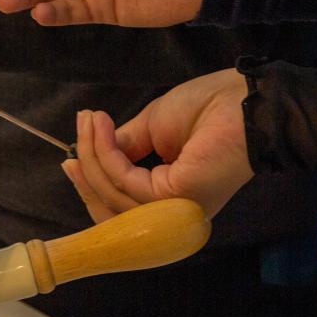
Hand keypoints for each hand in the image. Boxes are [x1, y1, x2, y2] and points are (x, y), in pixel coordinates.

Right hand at [63, 69, 253, 220]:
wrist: (245, 100)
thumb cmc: (208, 109)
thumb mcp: (152, 127)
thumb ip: (122, 148)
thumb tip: (88, 156)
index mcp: (171, 202)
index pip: (121, 209)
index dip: (92, 184)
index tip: (71, 156)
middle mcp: (172, 216)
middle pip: (111, 211)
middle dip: (86, 175)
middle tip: (72, 142)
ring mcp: (174, 212)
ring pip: (113, 195)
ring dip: (93, 156)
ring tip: (88, 123)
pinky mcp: (176, 198)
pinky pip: (125, 180)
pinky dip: (107, 153)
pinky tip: (101, 129)